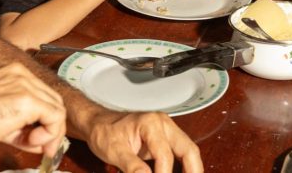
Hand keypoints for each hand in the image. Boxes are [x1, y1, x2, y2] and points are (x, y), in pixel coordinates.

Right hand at [0, 62, 65, 157]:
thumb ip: (18, 122)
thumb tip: (38, 137)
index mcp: (10, 71)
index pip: (40, 93)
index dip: (42, 118)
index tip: (35, 137)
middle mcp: (19, 73)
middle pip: (52, 99)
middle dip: (51, 126)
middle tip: (42, 146)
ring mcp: (24, 84)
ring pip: (57, 108)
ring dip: (51, 132)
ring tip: (34, 146)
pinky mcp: (26, 100)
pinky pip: (55, 117)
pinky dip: (50, 134)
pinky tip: (33, 143)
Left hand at [86, 111, 202, 172]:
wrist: (97, 123)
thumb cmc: (103, 131)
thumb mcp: (113, 151)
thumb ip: (132, 167)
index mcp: (151, 123)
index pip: (164, 155)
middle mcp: (163, 124)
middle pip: (188, 149)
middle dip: (194, 171)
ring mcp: (166, 131)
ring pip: (188, 150)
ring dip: (191, 169)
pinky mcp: (164, 139)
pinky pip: (180, 153)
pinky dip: (183, 167)